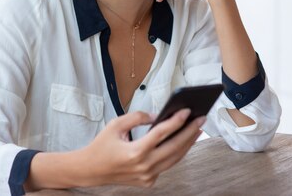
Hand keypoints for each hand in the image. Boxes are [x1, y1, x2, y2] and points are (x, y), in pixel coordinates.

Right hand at [77, 109, 204, 187]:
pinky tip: (181, 142)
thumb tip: (157, 116)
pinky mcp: (148, 181)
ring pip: (174, 159)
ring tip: (196, 130)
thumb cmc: (101, 146)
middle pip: (175, 147)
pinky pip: (166, 165)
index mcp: (135, 152)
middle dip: (190, 132)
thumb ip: (137, 118)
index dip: (176, 121)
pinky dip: (175, 153)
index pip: (162, 133)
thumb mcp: (115, 125)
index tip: (187, 111)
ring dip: (187, 144)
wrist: (91, 170)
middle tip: (200, 119)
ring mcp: (148, 176)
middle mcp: (144, 166)